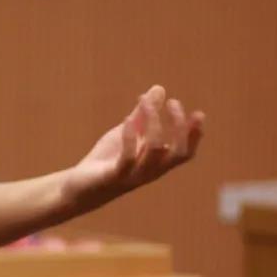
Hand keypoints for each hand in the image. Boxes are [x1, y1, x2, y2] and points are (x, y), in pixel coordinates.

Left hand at [66, 85, 205, 208]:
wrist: (78, 187)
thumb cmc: (107, 160)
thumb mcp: (128, 133)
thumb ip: (143, 114)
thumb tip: (159, 89)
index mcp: (157, 163)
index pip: (185, 153)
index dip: (195, 135)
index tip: (198, 113)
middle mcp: (150, 171)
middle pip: (177, 153)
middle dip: (179, 127)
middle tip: (173, 103)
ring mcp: (133, 175)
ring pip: (154, 151)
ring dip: (153, 123)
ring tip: (145, 103)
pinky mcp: (114, 176)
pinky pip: (127, 158)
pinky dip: (130, 137)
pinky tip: (128, 119)